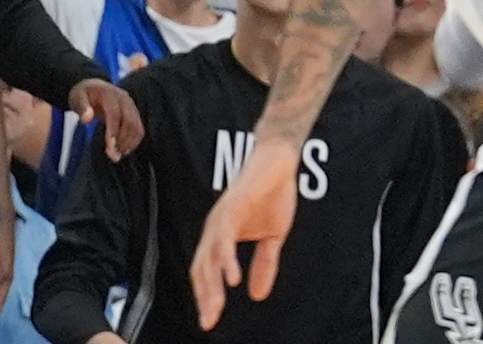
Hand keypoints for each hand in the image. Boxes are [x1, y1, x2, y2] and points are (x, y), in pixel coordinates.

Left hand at [70, 76, 144, 156]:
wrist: (94, 86)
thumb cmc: (84, 94)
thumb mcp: (77, 98)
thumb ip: (81, 107)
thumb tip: (87, 119)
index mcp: (110, 94)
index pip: (114, 114)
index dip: (113, 131)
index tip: (110, 148)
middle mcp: (124, 99)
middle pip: (129, 121)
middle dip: (122, 141)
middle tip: (113, 157)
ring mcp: (131, 105)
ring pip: (136, 126)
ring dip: (129, 143)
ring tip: (117, 155)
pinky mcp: (134, 113)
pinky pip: (138, 128)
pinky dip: (134, 141)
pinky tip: (124, 150)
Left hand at [188, 134, 301, 328]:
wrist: (281, 160)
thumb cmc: (274, 193)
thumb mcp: (273, 236)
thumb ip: (265, 264)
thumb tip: (258, 296)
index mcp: (222, 235)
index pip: (207, 271)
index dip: (206, 296)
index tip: (210, 321)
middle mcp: (216, 228)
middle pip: (202, 268)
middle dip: (204, 297)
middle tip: (209, 322)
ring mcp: (222, 217)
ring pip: (209, 256)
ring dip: (211, 285)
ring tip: (215, 308)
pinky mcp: (232, 207)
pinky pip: (225, 238)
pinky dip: (226, 260)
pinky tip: (231, 278)